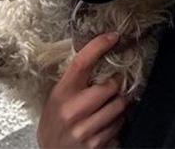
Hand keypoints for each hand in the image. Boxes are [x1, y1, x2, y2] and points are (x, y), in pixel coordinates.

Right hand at [37, 32, 128, 148]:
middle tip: (113, 85)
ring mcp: (85, 129)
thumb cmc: (54, 123)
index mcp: (61, 93)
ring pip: (119, 105)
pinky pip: (119, 125)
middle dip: (116, 84)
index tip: (113, 36)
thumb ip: (74, 81)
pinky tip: (106, 122)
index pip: (81, 63)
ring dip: (119, 103)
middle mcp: (73, 110)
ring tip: (109, 105)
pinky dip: (118, 121)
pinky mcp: (95, 144)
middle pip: (111, 86)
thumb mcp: (56, 98)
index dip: (99, 46)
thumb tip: (98, 56)